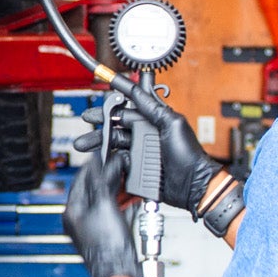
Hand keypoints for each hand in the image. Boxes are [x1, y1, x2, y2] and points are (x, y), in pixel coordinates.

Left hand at [62, 150, 142, 276]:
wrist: (120, 272)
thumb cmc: (107, 246)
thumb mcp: (104, 205)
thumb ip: (101, 182)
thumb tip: (101, 164)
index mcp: (72, 212)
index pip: (80, 180)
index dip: (93, 165)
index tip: (103, 155)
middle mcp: (79, 220)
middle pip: (93, 189)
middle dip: (107, 176)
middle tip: (119, 165)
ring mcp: (92, 228)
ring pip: (104, 200)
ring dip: (116, 188)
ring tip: (127, 178)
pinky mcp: (106, 234)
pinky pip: (113, 211)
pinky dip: (122, 202)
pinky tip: (132, 198)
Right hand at [75, 86, 227, 214]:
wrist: (192, 185)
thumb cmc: (189, 156)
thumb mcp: (172, 124)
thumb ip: (154, 108)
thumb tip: (139, 91)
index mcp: (153, 122)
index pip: (128, 109)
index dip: (114, 103)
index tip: (102, 94)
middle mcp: (145, 136)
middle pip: (116, 127)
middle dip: (100, 124)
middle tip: (87, 121)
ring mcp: (140, 153)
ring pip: (114, 145)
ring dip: (99, 143)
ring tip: (85, 144)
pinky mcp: (137, 170)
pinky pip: (118, 163)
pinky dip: (108, 161)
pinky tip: (100, 159)